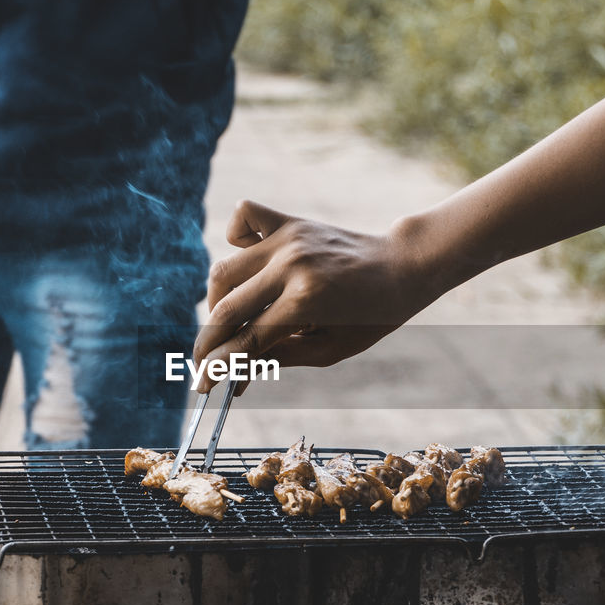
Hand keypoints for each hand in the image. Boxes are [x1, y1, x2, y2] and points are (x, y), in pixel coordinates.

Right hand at [192, 200, 443, 392]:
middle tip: (203, 364)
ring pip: (224, 270)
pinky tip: (246, 263)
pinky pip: (243, 217)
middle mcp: (291, 265)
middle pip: (226, 308)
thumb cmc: (371, 317)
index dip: (218, 369)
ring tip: (227, 325)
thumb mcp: (330, 350)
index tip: (201, 387)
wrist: (403, 267)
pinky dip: (234, 239)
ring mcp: (288, 239)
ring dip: (216, 303)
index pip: (246, 339)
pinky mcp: (289, 221)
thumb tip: (231, 372)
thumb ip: (278, 357)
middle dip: (207, 343)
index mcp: (306, 301)